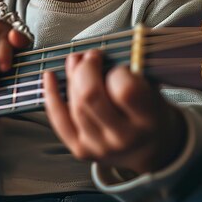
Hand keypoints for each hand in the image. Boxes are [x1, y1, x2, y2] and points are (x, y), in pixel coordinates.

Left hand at [43, 50, 185, 175]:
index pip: (125, 90)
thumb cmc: (149, 110)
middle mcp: (124, 138)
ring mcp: (100, 147)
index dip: (118, 71)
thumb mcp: (152, 89)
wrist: (149, 148)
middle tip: (92, 56)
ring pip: (74, 105)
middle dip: (86, 68)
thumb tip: (95, 51)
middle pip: (90, 96)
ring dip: (72, 76)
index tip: (120, 66)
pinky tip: (49, 76)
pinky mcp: (81, 149)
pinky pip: (59, 119)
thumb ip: (130, 71)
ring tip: (77, 61)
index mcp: (148, 120)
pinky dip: (51, 94)